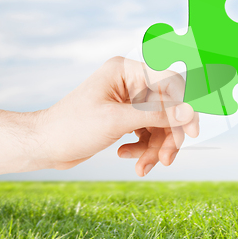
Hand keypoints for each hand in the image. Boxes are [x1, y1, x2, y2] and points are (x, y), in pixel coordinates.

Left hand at [38, 57, 198, 176]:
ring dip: (155, 148)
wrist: (46, 145)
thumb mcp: (117, 121)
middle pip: (168, 109)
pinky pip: (148, 132)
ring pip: (161, 124)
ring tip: (142, 167)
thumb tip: (189, 113)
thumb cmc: (72, 126)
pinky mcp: (128, 117)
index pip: (171, 83)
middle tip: (165, 160)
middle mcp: (132, 83)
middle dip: (167, 137)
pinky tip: (126, 155)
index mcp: (128, 72)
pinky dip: (143, 148)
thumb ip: (157, 115)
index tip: (192, 132)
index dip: (185, 107)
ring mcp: (131, 101)